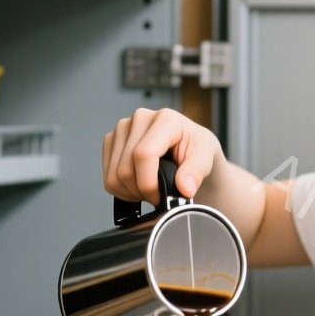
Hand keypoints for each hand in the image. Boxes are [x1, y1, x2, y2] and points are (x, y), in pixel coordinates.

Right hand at [102, 108, 223, 202]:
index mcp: (165, 119)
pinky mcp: (111, 140)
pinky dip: (121, 189)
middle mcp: (140, 118)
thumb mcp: (207, 158)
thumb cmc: (196, 149)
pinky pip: (107, 176)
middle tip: (158, 195)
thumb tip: (185, 187)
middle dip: (141, 191)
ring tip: (150, 189)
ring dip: (131, 192)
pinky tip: (138, 184)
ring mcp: (122, 128)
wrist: (188, 147)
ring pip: (114, 176)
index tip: (161, 197)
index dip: (149, 183)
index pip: (143, 154)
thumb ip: (197, 171)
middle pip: (125, 169)